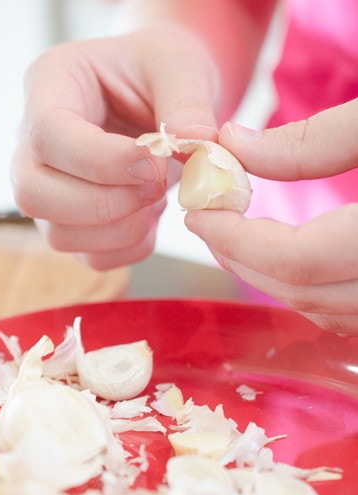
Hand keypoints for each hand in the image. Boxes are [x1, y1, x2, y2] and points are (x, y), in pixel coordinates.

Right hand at [11, 26, 220, 269]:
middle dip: (105, 203)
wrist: (158, 91)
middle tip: (158, 184)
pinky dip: (127, 248)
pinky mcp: (67, 220)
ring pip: (57, 233)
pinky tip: (150, 217)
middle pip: (34, 193)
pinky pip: (86, 255)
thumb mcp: (179, 65)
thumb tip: (197, 147)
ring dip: (120, 229)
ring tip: (157, 196)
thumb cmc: (158, 69)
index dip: (99, 160)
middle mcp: (31, 140)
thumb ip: (188, 102)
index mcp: (50, 84)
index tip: (154, 163)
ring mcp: (44, 185)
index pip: (47, 134)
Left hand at [185, 98, 357, 333]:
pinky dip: (309, 288)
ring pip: (325, 311)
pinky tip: (286, 254)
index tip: (197, 215)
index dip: (236, 240)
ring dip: (272, 278)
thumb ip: (312, 138)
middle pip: (303, 292)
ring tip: (235, 238)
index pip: (297, 260)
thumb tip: (233, 144)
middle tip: (206, 226)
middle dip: (243, 260)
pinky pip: (348, 311)